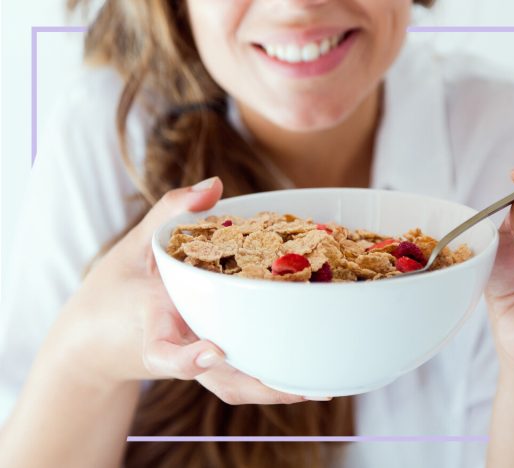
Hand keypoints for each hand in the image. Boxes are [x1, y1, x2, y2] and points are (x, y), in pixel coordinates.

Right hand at [55, 177, 306, 404]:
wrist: (93, 343)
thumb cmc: (112, 293)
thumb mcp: (133, 245)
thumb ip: (170, 212)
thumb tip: (216, 184)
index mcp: (153, 321)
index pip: (161, 351)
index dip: (185, 358)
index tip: (212, 352)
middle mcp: (177, 348)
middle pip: (218, 380)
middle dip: (261, 386)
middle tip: (306, 386)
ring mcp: (192, 363)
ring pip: (233, 387)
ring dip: (274, 391)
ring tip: (321, 389)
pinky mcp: (202, 367)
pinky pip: (237, 378)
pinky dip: (269, 378)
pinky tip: (305, 376)